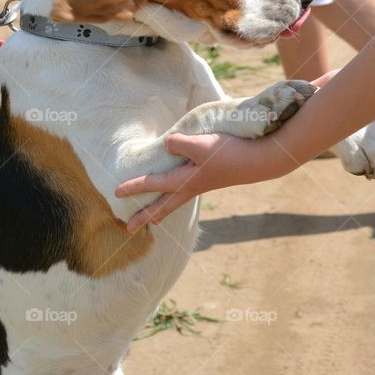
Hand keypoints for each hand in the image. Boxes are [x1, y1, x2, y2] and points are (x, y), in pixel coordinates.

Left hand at [116, 133, 298, 232]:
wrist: (260, 160)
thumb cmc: (229, 154)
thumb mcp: (201, 145)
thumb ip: (180, 145)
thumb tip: (167, 144)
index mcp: (185, 181)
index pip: (153, 184)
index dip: (134, 186)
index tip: (115, 193)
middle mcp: (192, 187)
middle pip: (163, 206)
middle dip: (145, 216)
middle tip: (128, 229)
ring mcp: (203, 184)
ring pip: (175, 200)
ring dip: (161, 209)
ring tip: (151, 218)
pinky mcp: (212, 177)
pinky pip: (186, 189)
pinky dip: (176, 194)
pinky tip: (179, 188)